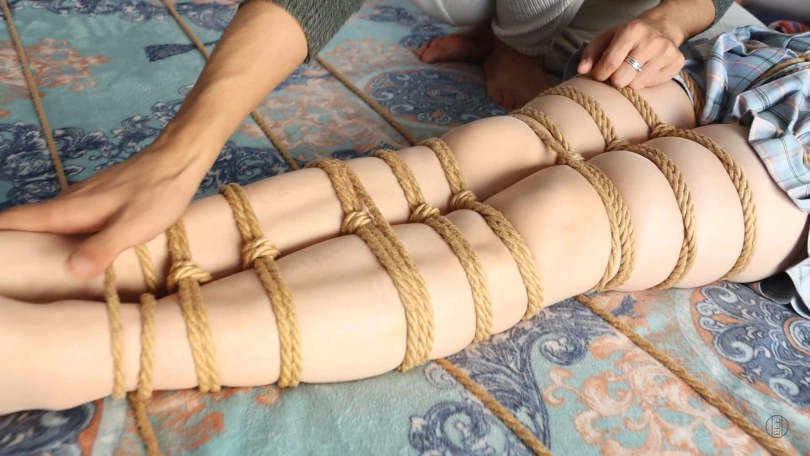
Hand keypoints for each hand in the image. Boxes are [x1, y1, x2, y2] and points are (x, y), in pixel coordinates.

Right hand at [0, 137, 208, 279]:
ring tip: (31, 268)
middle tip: (9, 273)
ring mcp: (83, 198)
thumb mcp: (132, 227)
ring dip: (34, 240)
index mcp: (69, 210)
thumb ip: (101, 247)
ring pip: (48, 221)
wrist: (178, 160)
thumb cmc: (157, 194)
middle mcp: (69, 201)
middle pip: (26, 222)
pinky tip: (72, 250)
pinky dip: (59, 234)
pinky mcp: (99, 199)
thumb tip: (71, 270)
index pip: (16, 220)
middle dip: (10, 243)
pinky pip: (68, 219)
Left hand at [577, 16, 685, 88]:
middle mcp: (652, 41)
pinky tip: (645, 70)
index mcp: (632, 31)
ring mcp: (666, 53)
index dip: (600, 74)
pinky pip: (652, 85)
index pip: (610, 62)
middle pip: (622, 78)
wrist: (663, 26)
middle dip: (614, 80)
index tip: (598, 75)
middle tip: (616, 73)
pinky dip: (644, 82)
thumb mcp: (607, 37)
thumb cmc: (629, 35)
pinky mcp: (677, 63)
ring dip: (629, 82)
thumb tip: (582, 70)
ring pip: (637, 85)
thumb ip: (591, 52)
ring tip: (631, 70)